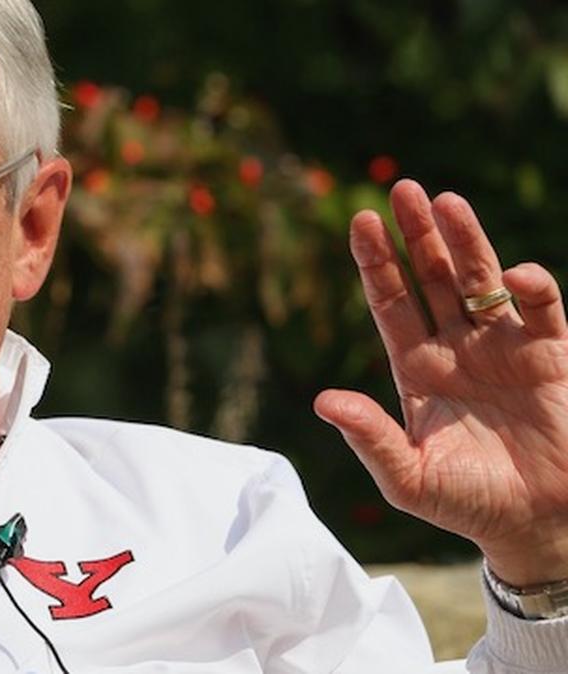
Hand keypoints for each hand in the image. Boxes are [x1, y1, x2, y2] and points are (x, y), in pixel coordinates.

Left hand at [314, 179, 567, 586]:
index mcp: (416, 369)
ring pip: (481, 281)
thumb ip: (370, 438)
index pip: (391, 303)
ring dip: (466, 241)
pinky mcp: (548, 357)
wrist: (535, 525)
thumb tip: (324, 401)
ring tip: (445, 201)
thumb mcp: (408, 477)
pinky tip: (514, 276)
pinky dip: (530, 288)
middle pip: (432, 278)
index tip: (361, 221)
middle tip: (401, 189)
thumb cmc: (466, 503)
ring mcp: (501, 348)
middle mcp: (455, 348)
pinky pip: (540, 310)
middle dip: (416, 235)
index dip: (376, 263)